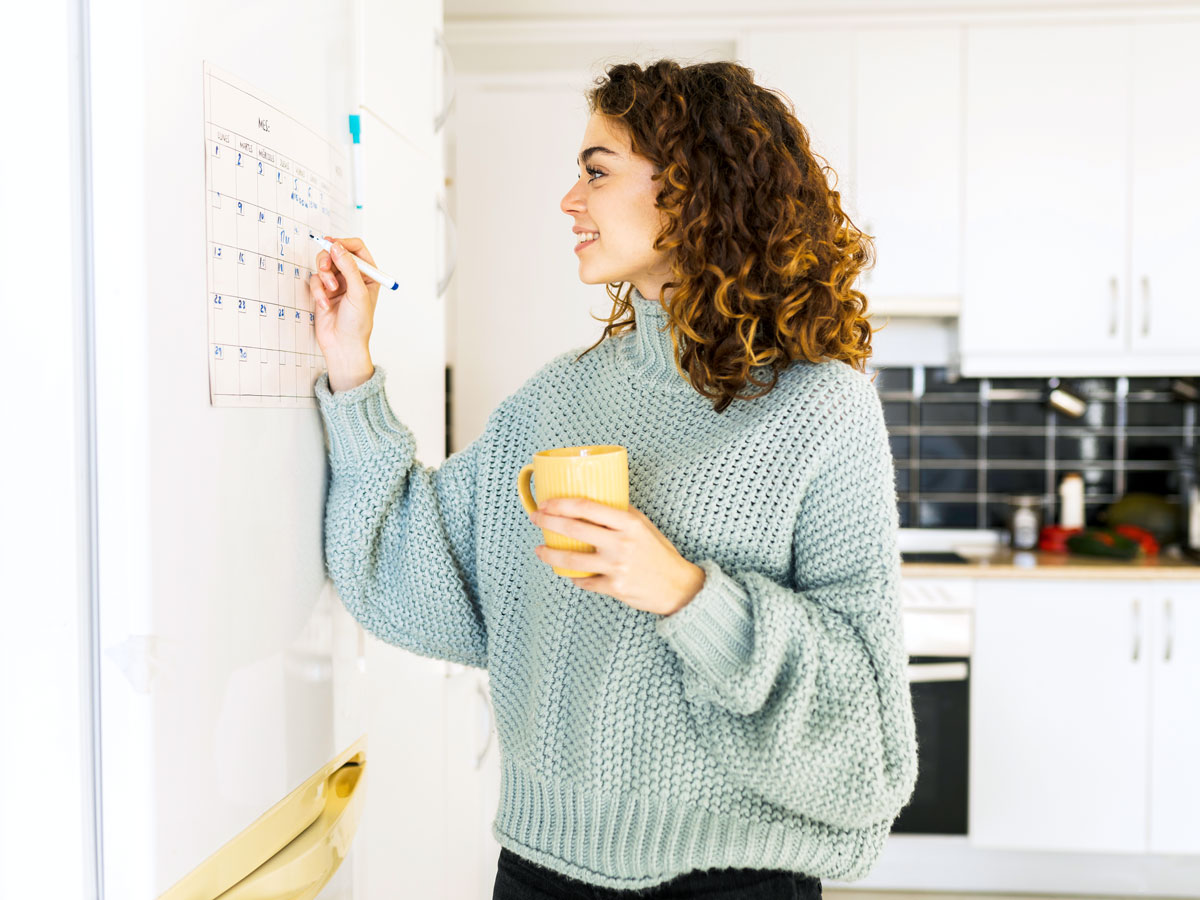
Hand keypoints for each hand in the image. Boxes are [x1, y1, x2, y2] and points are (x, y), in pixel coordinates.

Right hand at [310, 236, 379, 365]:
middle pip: (336, 252)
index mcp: (368, 275)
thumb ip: (348, 267)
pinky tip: (324, 304)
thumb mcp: (357, 292)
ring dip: (323, 276)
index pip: (356, 248)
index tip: (332, 245)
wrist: (343, 345)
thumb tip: (337, 246)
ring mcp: (337, 284)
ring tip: (329, 290)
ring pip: (323, 265)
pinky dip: (317, 291)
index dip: (344, 243)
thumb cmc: (357, 323)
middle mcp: (352, 277)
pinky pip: (315, 281)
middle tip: (326, 267)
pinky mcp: (323, 292)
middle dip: (329, 259)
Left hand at [528, 498, 706, 615]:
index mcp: (628, 523)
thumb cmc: (659, 552)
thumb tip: (594, 502)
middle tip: (536, 518)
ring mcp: (616, 567)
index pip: (587, 507)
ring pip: (572, 561)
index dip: (562, 503)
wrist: (678, 587)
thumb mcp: (644, 526)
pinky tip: (568, 573)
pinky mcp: (614, 588)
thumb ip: (621, 514)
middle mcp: (621, 543)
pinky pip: (585, 582)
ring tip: (540, 549)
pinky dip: (574, 578)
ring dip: (550, 554)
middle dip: (548, 522)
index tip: (547, 502)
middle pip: (574, 529)